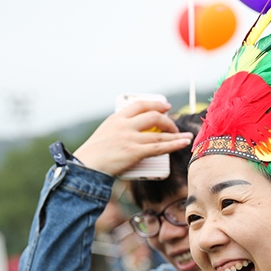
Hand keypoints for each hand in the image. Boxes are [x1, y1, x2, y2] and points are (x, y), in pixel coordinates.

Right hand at [73, 100, 193, 175]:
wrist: (85, 166)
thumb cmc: (92, 156)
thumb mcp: (104, 134)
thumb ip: (117, 131)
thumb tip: (133, 135)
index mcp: (116, 118)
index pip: (139, 105)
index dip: (155, 104)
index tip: (165, 106)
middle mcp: (124, 125)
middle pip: (153, 116)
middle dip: (168, 120)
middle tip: (174, 126)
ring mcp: (129, 138)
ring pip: (159, 134)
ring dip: (176, 134)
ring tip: (186, 137)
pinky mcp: (134, 152)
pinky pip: (159, 147)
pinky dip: (174, 144)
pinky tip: (183, 143)